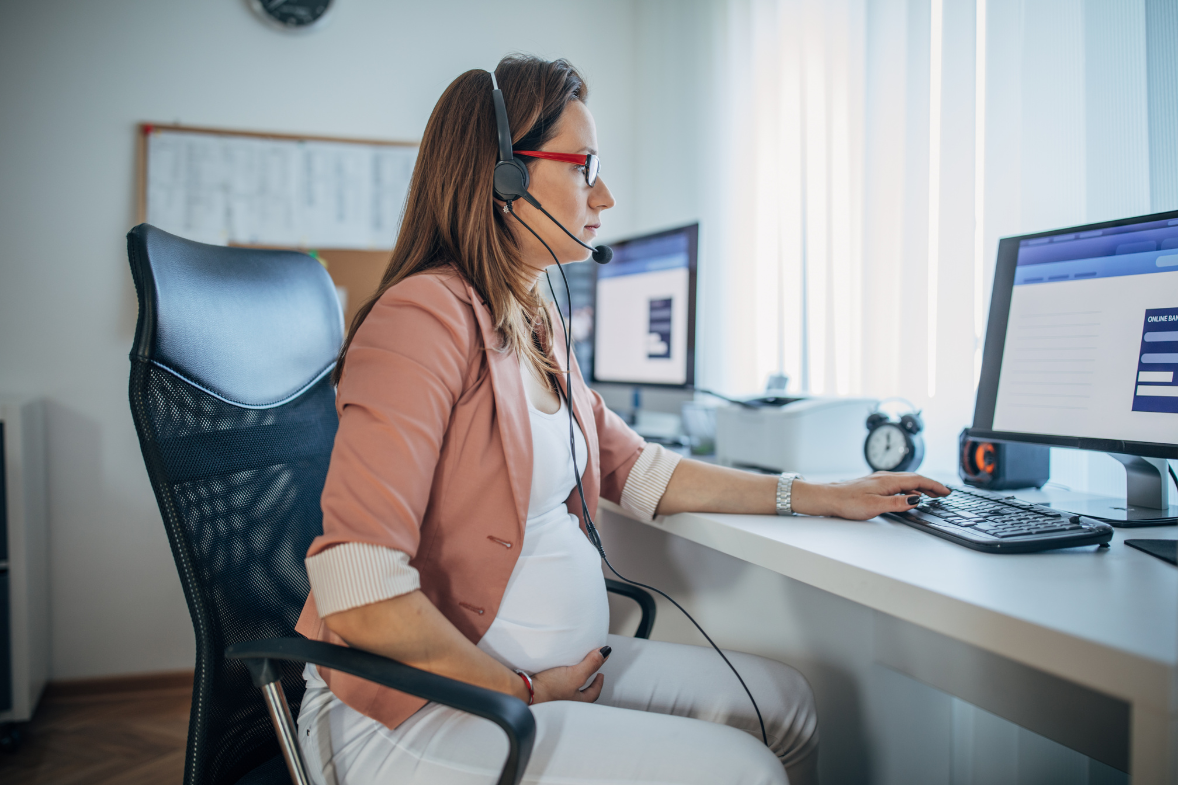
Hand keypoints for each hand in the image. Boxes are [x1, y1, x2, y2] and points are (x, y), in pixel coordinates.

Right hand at [529, 646, 610, 703]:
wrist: (526, 692)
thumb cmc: (550, 689)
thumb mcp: (576, 674)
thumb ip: (591, 664)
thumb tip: (605, 653)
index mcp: (577, 701)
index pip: (593, 693)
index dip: (598, 683)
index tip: (600, 674)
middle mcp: (567, 703)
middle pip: (581, 694)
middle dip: (586, 685)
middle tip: (588, 675)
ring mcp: (554, 699)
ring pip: (568, 691)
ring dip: (571, 683)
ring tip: (571, 672)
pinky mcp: (543, 692)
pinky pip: (555, 686)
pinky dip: (557, 681)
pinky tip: (553, 674)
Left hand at [792, 472, 950, 519]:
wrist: (829, 497)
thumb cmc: (848, 502)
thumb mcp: (875, 506)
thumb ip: (897, 503)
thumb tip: (916, 499)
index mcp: (888, 480)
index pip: (918, 480)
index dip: (934, 486)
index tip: (946, 491)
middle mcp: (885, 477)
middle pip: (914, 478)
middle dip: (931, 485)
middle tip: (944, 493)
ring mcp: (879, 480)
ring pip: (906, 480)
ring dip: (921, 486)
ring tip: (932, 494)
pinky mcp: (874, 484)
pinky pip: (898, 483)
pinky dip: (910, 487)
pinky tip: (909, 493)